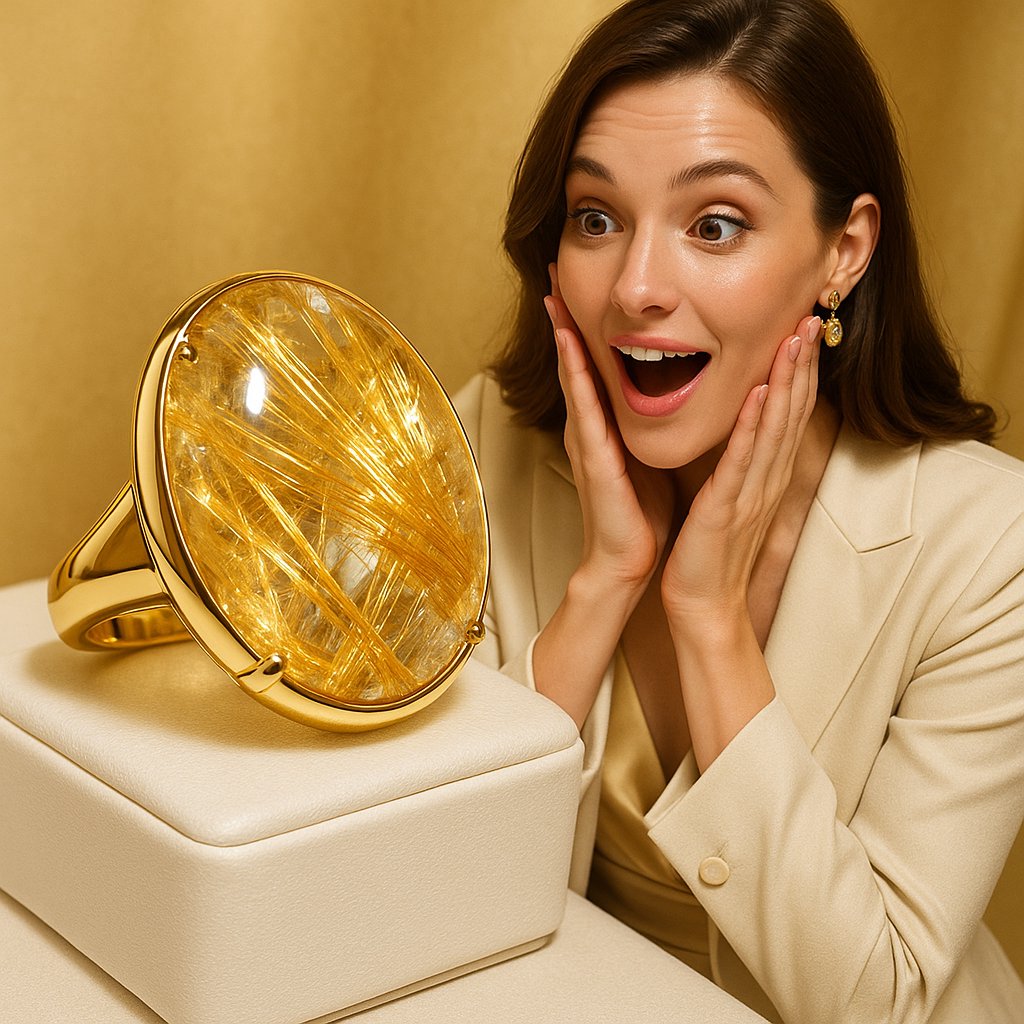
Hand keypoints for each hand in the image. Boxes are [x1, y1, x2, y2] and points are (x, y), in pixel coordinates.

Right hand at [546, 265, 672, 597]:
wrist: (628, 562)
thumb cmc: (641, 512)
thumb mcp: (644, 456)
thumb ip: (643, 426)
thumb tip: (663, 393)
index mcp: (605, 424)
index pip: (592, 362)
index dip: (583, 320)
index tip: (577, 280)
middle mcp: (589, 426)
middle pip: (573, 357)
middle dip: (564, 312)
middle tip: (551, 265)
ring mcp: (586, 439)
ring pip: (573, 373)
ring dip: (562, 330)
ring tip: (552, 290)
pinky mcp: (593, 456)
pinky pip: (584, 406)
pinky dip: (575, 372)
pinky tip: (570, 342)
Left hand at [661, 314, 822, 629]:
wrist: (704, 606)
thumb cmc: (711, 554)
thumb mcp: (731, 500)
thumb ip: (741, 467)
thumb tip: (744, 434)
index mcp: (764, 476)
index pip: (788, 414)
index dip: (799, 372)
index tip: (803, 329)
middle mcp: (766, 479)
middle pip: (792, 412)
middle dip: (802, 363)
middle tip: (812, 316)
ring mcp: (750, 493)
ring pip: (774, 428)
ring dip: (787, 381)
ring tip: (796, 338)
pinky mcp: (727, 509)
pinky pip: (742, 461)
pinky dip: (753, 426)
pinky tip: (760, 394)